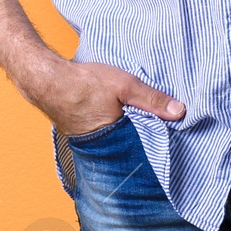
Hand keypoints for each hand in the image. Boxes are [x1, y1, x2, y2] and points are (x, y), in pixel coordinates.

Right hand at [24, 57, 186, 136]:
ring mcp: (94, 143)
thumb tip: (180, 112)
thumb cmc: (86, 84)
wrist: (49, 81)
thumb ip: (152, 99)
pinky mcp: (87, 135)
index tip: (176, 136)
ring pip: (122, 141)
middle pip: (136, 147)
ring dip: (133, 133)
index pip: (148, 148)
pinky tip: (122, 118)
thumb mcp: (125, 86)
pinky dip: (118, 129)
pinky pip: (109, 136)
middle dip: (148, 139)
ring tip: (144, 123)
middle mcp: (106, 147)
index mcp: (119, 139)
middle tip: (164, 131)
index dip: (161, 141)